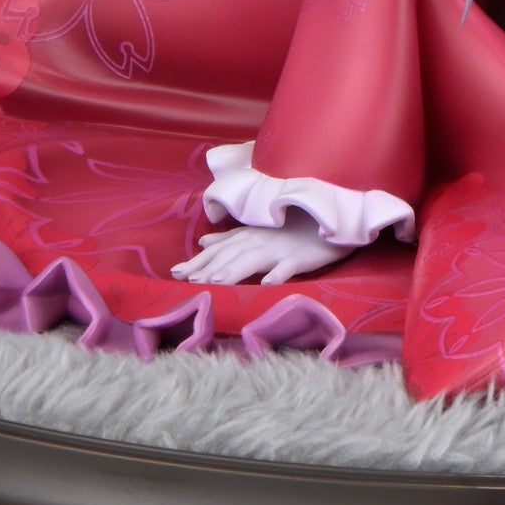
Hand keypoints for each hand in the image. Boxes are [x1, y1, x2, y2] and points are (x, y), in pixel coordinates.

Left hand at [170, 208, 354, 285]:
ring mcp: (280, 249)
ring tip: (218, 282)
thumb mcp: (258, 232)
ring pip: (254, 259)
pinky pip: (288, 266)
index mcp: (248, 236)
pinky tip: (267, 283)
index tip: (176, 274)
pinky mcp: (301, 257)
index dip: (198, 261)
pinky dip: (278, 273)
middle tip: (189, 283)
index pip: (218, 249)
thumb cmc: (292, 230)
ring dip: (235, 270)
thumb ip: (230, 238)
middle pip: (230, 255)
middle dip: (208, 268)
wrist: (328, 221)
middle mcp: (259, 240)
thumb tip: (203, 243)